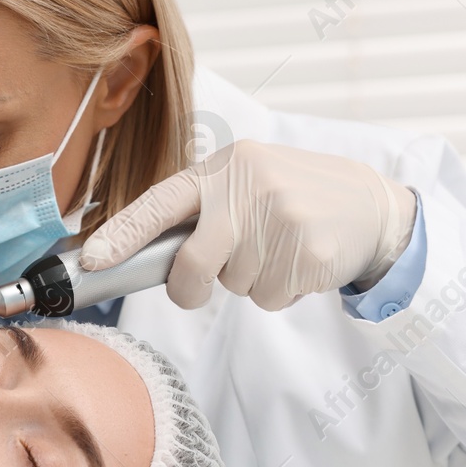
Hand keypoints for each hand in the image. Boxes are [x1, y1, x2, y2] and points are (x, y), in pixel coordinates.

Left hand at [79, 141, 415, 310]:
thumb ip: (203, 210)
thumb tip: (141, 254)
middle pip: (192, 264)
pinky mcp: (309, 252)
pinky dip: (279, 292)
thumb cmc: (293, 199)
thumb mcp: (248, 182)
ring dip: (250, 282)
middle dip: (191, 287)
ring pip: (234, 286)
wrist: (372, 206)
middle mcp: (249, 188)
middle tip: (206, 283)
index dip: (123, 233)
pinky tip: (299, 262)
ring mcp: (282, 219)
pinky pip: (268, 298)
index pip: (161, 202)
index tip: (93, 260)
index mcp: (225, 168)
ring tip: (278, 250)